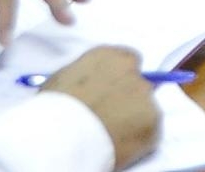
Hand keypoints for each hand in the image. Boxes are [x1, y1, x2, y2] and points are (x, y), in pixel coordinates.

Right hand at [44, 47, 160, 169]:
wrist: (59, 136)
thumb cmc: (51, 109)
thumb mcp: (61, 81)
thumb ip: (83, 78)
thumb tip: (89, 87)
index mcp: (109, 56)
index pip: (127, 61)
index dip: (119, 81)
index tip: (111, 96)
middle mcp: (133, 71)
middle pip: (138, 85)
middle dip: (127, 101)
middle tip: (110, 119)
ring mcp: (146, 97)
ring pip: (145, 110)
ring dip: (132, 120)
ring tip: (109, 136)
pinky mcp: (154, 123)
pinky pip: (149, 134)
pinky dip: (137, 142)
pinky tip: (117, 148)